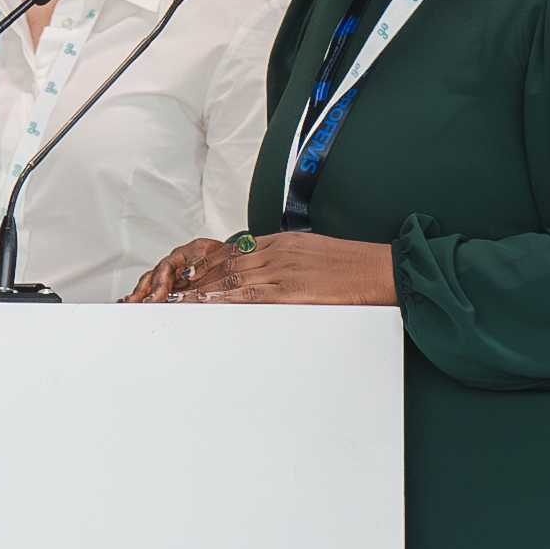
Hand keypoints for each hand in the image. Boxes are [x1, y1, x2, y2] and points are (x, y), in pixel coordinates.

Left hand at [129, 231, 397, 305]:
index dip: (206, 264)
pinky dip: (220, 298)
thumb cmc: (354, 268)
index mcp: (281, 244)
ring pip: (227, 276)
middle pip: (222, 263)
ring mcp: (280, 270)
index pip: (233, 252)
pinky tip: (202, 305)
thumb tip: (270, 278)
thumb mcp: (314, 257)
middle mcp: (274, 252)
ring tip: (173, 300)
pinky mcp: (288, 289)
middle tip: (168, 289)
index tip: (187, 275)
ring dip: (197, 289)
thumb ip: (288, 264)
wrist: (381, 270)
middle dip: (193, 277)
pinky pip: (246, 294)